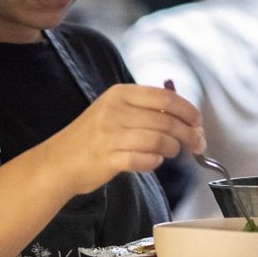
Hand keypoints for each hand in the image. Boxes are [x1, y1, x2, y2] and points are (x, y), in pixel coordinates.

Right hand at [36, 83, 203, 195]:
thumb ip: (147, 111)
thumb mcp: (116, 111)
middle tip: (198, 144)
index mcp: (120, 93)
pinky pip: (144, 160)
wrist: (59, 162)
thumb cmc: (94, 137)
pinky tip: (153, 162)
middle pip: (166, 120)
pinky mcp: (107, 158)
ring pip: (158, 140)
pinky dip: (154, 162)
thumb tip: (187, 118)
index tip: (198, 122)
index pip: (164, 97)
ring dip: (172, 149)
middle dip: (189, 134)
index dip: (188, 110)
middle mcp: (114, 110)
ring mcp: (109, 134)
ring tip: (171, 152)